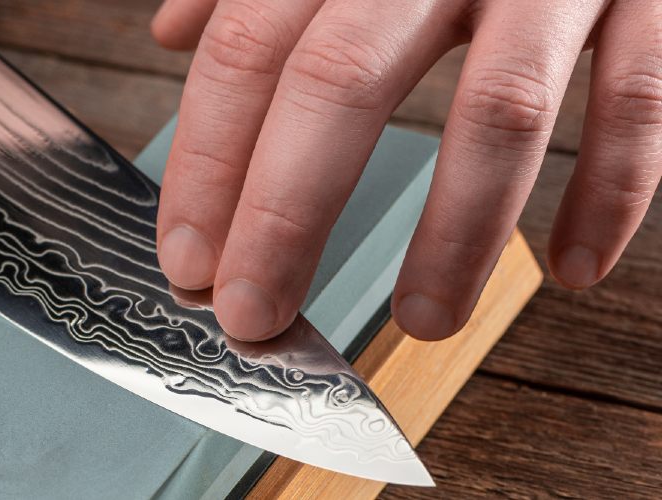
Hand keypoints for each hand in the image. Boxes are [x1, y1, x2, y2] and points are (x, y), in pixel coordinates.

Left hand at [150, 0, 660, 340]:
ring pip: (497, 109)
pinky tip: (569, 268)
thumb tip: (172, 33)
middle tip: (255, 314)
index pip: (247, 51)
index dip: (207, 162)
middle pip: (339, 83)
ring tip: (423, 319)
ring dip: (456, 231)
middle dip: (284, 214)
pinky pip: (636, 97)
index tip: (190, 261)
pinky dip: (610, 188)